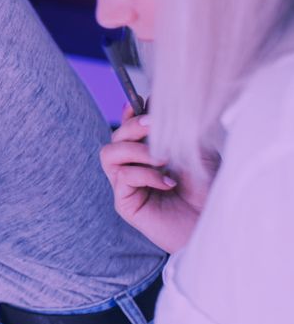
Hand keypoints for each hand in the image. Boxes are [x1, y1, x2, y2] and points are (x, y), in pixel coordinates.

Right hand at [99, 107, 207, 253]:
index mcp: (148, 154)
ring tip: (162, 159)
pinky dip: (145, 174)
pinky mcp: (125, 202)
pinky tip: (168, 183)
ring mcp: (127, 185)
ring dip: (135, 150)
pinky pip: (123, 176)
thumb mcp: (196, 150)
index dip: (129, 114)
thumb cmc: (208, 190)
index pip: (128, 129)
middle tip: (154, 127)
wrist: (213, 222)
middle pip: (115, 137)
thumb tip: (156, 101)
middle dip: (132, 127)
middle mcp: (134, 167)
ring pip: (109, 153)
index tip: (139, 102)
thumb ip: (176, 129)